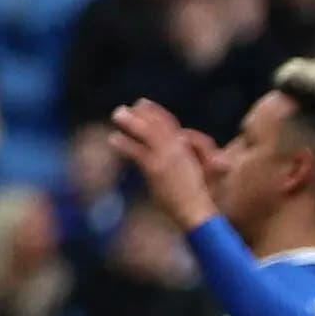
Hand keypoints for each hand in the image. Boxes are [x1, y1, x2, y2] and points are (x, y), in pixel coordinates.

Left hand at [108, 99, 218, 232]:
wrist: (197, 211)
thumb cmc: (201, 198)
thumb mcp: (199, 174)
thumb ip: (186, 160)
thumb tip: (177, 149)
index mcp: (188, 150)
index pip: (170, 124)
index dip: (156, 112)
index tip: (143, 104)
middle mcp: (178, 149)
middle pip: (158, 124)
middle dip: (142, 113)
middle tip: (126, 107)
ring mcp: (168, 157)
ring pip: (148, 132)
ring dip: (132, 122)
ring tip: (117, 114)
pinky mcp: (157, 168)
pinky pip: (138, 151)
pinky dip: (125, 145)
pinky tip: (113, 139)